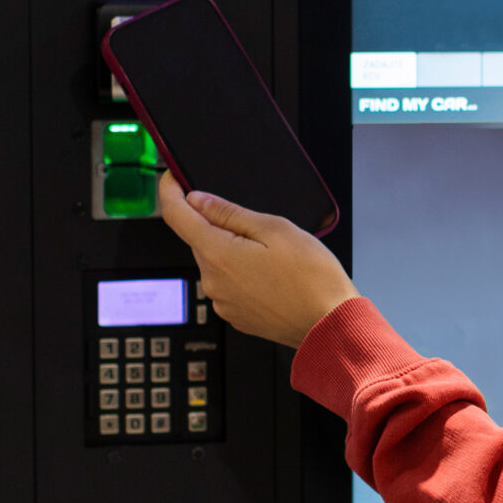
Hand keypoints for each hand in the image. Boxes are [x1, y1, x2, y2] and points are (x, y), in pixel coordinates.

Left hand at [156, 171, 359, 348]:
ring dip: (235, 251)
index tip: (173, 178)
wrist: (331, 324)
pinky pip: (229, 284)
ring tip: (275, 257)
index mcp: (218, 254)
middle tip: (260, 227)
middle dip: (220, 226)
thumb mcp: (275, 229)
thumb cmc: (312, 279)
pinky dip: (243, 273)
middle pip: (200, 239)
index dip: (170, 192)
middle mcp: (212, 281)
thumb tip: (199, 201)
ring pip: (217, 262)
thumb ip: (231, 213)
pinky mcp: (235, 316)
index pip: (176, 216)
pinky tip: (273, 276)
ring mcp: (223, 302)